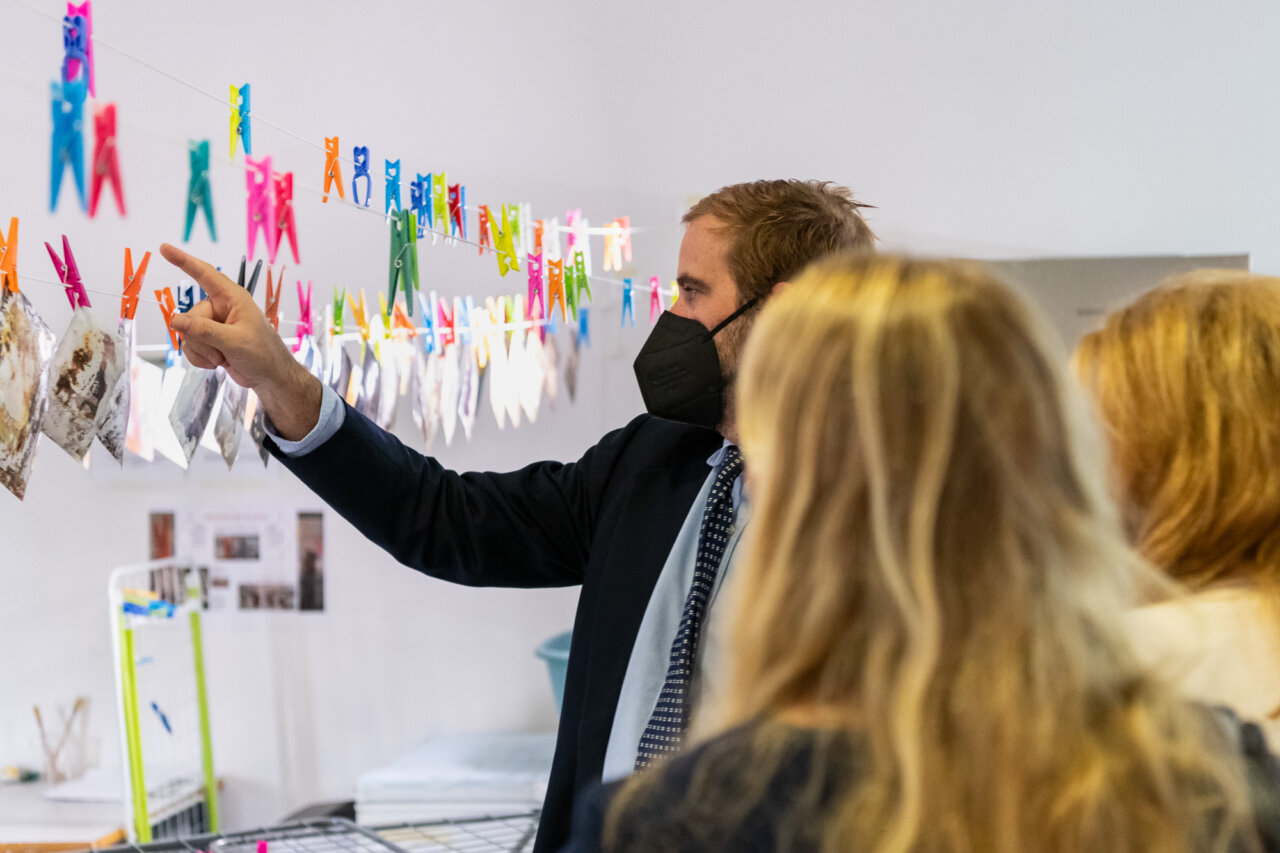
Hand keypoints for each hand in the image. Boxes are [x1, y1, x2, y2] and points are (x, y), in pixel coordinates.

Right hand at [159, 243, 322, 440]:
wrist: (269, 377)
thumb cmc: (262, 354)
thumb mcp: (233, 341)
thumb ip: (203, 330)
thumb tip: (175, 319)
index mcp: (232, 298)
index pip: (204, 274)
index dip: (183, 261)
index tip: (164, 248)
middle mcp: (221, 307)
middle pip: (191, 315)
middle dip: (200, 338)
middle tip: (220, 351)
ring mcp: (215, 324)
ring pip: (188, 332)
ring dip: (201, 350)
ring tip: (222, 357)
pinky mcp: (210, 340)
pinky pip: (190, 345)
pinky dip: (199, 357)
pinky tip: (216, 363)